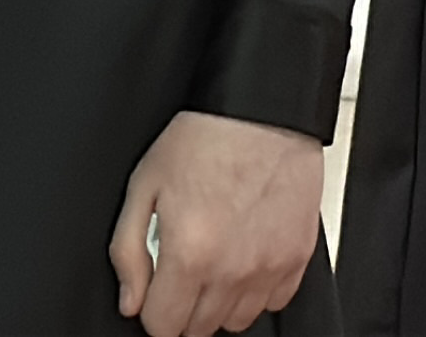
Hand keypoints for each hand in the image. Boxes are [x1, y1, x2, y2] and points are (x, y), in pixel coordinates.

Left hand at [108, 110, 321, 335]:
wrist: (264, 111)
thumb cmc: (206, 137)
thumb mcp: (145, 184)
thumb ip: (128, 250)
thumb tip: (130, 299)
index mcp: (190, 253)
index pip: (163, 326)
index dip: (152, 310)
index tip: (154, 291)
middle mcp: (232, 269)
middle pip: (199, 329)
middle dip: (182, 307)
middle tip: (182, 269)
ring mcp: (270, 267)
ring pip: (237, 322)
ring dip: (219, 303)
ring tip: (214, 262)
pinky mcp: (297, 258)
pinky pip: (274, 302)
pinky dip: (256, 290)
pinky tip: (243, 257)